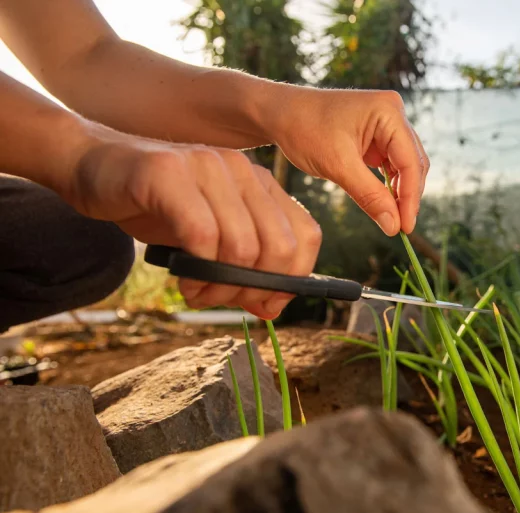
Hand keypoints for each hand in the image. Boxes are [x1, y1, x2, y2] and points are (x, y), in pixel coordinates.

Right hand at [65, 129, 321, 318]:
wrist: (92, 165)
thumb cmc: (154, 205)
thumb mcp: (209, 238)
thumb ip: (244, 267)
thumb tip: (272, 308)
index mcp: (259, 182)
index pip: (306, 236)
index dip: (292, 279)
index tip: (265, 303)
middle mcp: (241, 169)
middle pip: (280, 248)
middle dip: (254, 289)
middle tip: (220, 299)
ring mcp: (207, 166)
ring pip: (243, 247)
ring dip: (219, 286)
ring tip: (195, 289)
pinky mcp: (168, 172)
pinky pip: (202, 235)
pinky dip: (196, 269)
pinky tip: (182, 275)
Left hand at [266, 87, 429, 235]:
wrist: (280, 114)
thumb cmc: (304, 129)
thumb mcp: (337, 165)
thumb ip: (369, 196)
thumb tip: (394, 226)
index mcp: (388, 110)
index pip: (410, 160)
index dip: (410, 197)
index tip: (406, 227)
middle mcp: (393, 113)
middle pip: (413, 163)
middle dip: (407, 197)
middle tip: (400, 228)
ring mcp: (387, 124)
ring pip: (405, 167)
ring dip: (400, 194)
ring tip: (393, 220)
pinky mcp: (378, 137)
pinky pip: (391, 166)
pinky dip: (389, 187)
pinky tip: (385, 205)